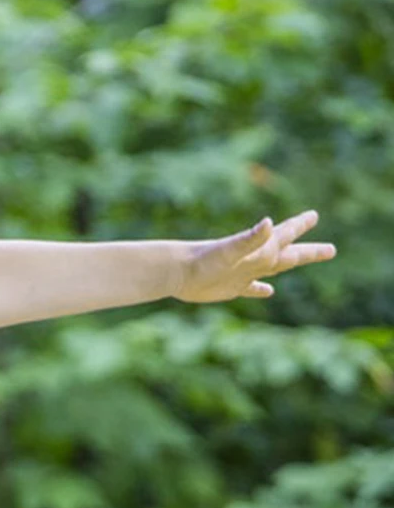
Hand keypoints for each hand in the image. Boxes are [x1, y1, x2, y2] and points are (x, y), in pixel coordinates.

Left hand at [175, 210, 335, 303]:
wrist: (176, 272)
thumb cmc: (202, 260)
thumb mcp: (230, 249)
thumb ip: (250, 238)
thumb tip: (269, 223)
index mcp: (258, 249)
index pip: (285, 235)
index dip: (300, 226)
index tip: (314, 215)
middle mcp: (254, 260)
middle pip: (289, 254)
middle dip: (310, 250)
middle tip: (331, 249)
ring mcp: (244, 273)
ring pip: (274, 269)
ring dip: (290, 264)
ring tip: (304, 260)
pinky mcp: (231, 287)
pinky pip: (251, 289)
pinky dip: (260, 290)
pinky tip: (268, 292)